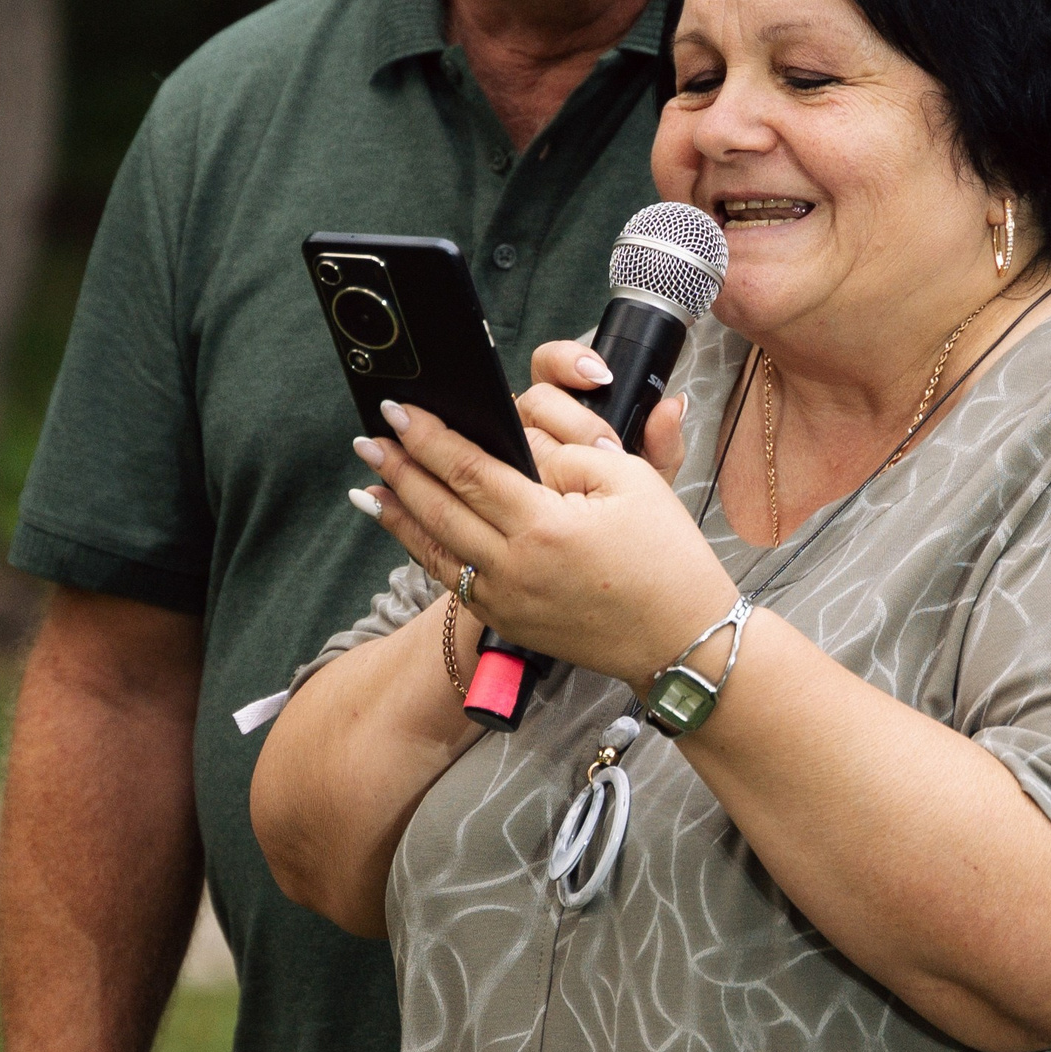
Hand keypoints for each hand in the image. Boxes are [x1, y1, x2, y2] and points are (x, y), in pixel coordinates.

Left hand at [350, 363, 729, 688]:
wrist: (681, 640)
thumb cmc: (666, 557)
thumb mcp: (632, 480)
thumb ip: (566, 451)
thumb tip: (516, 436)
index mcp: (545, 526)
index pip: (470, 469)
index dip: (430, 437)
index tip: (401, 410)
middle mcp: (515, 568)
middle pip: (440, 507)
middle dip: (400, 468)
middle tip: (370, 438)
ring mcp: (506, 601)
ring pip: (434, 547)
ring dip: (397, 510)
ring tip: (369, 481)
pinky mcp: (508, 621)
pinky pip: (450, 578)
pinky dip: (420, 549)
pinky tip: (405, 527)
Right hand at [520, 338, 690, 481]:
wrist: (616, 540)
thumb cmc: (629, 496)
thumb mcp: (655, 466)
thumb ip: (665, 437)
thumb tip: (673, 406)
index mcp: (569, 401)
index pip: (553, 363)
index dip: (570, 360)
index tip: (601, 376)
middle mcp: (540, 420)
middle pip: (538, 397)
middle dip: (574, 417)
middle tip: (604, 441)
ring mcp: (520, 448)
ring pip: (523, 432)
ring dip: (559, 447)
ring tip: (591, 468)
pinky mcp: (513, 479)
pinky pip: (509, 470)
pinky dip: (530, 474)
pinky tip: (558, 486)